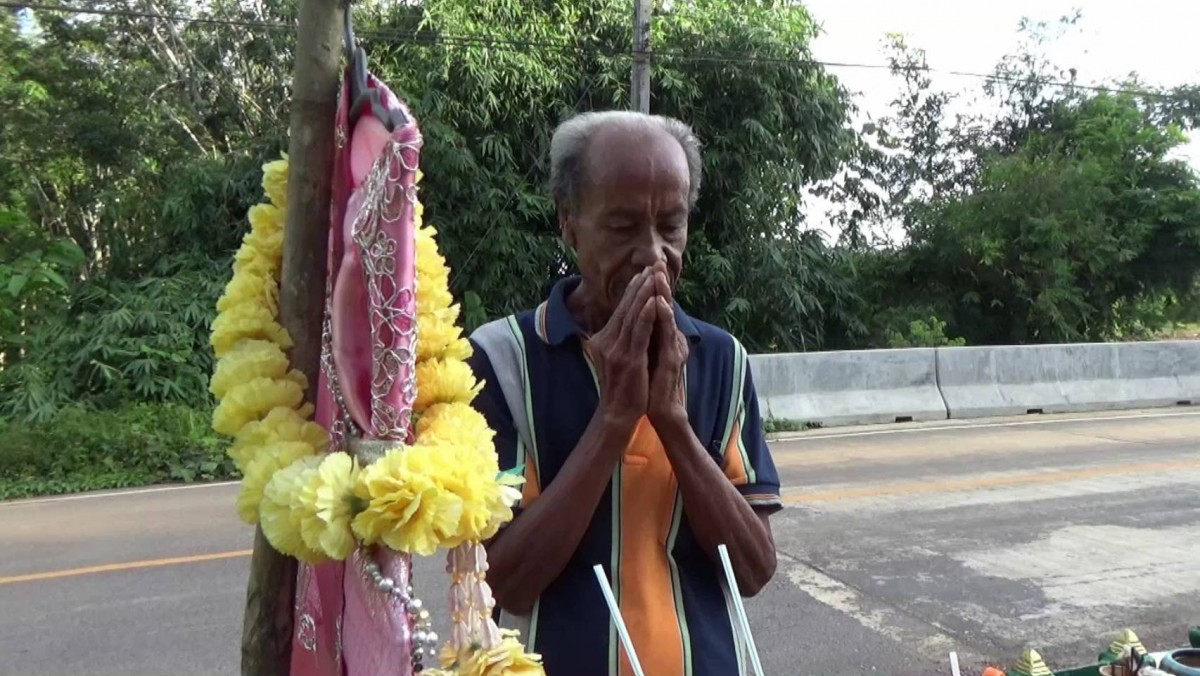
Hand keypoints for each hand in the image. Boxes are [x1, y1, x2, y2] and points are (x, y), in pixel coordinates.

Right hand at [590, 267, 658, 429]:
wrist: (618, 413)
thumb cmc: (624, 387)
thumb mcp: (619, 358)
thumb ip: (623, 339)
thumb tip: (633, 321)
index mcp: (604, 339)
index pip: (621, 309)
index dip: (633, 289)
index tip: (645, 272)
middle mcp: (606, 341)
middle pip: (625, 307)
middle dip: (640, 284)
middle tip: (652, 265)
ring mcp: (615, 349)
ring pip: (632, 315)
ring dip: (645, 293)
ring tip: (655, 275)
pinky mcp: (628, 359)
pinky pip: (638, 331)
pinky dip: (646, 314)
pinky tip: (655, 300)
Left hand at [648, 273, 688, 427]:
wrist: (660, 410)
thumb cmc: (651, 384)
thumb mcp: (644, 355)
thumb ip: (644, 338)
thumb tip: (634, 322)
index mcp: (663, 338)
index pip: (658, 308)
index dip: (654, 289)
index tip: (648, 268)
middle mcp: (672, 340)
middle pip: (665, 307)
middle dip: (659, 285)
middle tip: (656, 262)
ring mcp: (674, 349)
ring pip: (667, 316)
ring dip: (663, 294)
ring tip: (658, 275)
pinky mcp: (672, 360)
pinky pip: (667, 334)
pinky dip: (663, 317)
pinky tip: (659, 303)